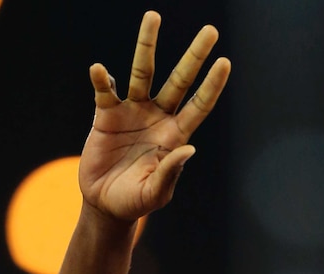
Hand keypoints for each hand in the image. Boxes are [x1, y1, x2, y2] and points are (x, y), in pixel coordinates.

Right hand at [78, 11, 230, 220]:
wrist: (105, 204)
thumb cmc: (136, 202)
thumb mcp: (156, 193)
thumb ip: (170, 172)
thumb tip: (189, 149)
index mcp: (176, 136)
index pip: (199, 105)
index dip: (212, 85)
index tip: (225, 61)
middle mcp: (158, 117)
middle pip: (179, 80)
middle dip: (194, 56)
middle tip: (211, 30)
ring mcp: (133, 112)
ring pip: (142, 73)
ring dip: (147, 46)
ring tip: (153, 17)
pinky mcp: (107, 115)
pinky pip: (105, 91)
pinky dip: (102, 80)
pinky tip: (99, 70)